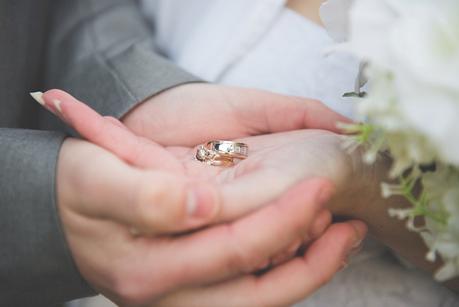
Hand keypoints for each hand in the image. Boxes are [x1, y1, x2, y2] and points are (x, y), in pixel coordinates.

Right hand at [37, 90, 366, 305]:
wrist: (63, 210)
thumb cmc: (81, 187)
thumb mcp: (98, 177)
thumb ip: (145, 196)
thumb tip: (203, 206)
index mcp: (149, 270)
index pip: (233, 251)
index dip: (282, 219)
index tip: (318, 185)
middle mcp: (171, 298)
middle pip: (259, 292)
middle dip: (313, 258)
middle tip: (350, 221)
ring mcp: (184, 301)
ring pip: (261, 301)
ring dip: (308, 272)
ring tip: (345, 237)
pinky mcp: (193, 293)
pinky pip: (251, 293)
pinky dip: (286, 272)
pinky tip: (310, 246)